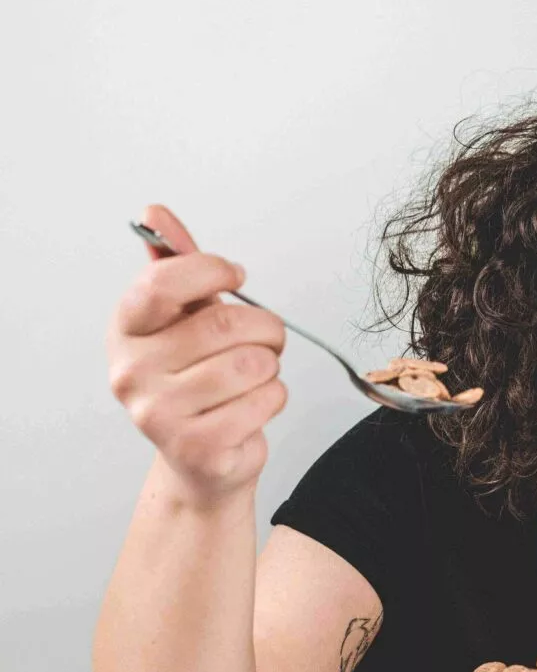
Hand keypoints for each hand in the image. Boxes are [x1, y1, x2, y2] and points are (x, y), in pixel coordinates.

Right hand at [106, 204, 287, 507]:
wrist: (199, 458)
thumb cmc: (194, 380)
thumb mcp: (183, 318)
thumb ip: (176, 266)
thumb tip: (155, 213)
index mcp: (126, 330)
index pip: (164, 282)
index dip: (212, 270)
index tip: (236, 276)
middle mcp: (132, 371)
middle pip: (224, 324)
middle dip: (266, 327)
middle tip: (268, 337)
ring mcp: (159, 414)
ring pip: (252, 365)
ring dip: (271, 366)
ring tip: (256, 375)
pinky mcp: (197, 447)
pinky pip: (265, 400)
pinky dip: (275, 398)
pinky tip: (254, 405)